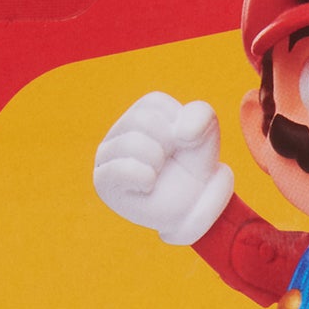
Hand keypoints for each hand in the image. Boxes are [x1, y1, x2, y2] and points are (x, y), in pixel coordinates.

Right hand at [92, 93, 234, 245]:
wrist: (192, 205)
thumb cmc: (194, 167)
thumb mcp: (205, 133)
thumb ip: (200, 116)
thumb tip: (179, 133)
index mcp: (140, 112)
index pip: (154, 103)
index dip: (178, 125)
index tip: (181, 143)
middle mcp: (118, 130)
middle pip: (142, 120)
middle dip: (167, 143)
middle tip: (169, 161)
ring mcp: (107, 155)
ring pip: (131, 143)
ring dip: (157, 161)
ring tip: (159, 173)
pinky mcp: (103, 181)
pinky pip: (121, 169)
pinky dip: (144, 177)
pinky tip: (149, 184)